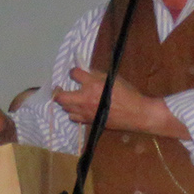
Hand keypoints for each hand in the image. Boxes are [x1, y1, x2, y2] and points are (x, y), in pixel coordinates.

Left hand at [53, 68, 187, 138]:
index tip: (74, 72)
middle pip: (61, 97)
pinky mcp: (89, 121)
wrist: (136, 113)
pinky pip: (74, 118)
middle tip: (59, 88)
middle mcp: (85, 99)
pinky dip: (73, 113)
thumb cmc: (127, 93)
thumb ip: (97, 75)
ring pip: (66, 108)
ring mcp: (86, 112)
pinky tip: (78, 109)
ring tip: (70, 99)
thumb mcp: (112, 78)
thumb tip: (86, 72)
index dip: (73, 72)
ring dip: (66, 102)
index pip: (74, 74)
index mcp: (92, 85)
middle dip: (58, 91)